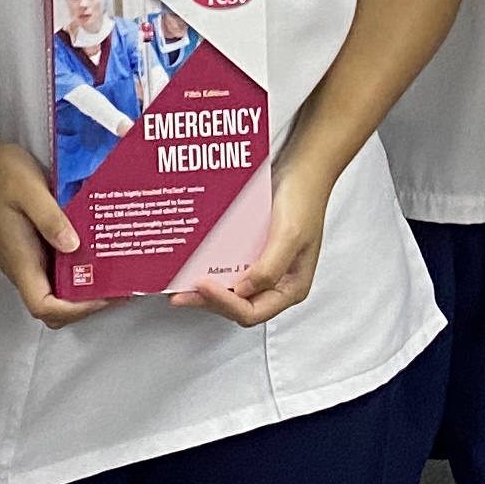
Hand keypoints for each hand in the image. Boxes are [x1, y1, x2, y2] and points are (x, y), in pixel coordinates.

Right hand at [0, 128, 106, 327]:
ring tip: (117, 271)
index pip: (43, 305)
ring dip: (85, 287)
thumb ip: (49, 217)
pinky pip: (57, 268)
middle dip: (86, 304)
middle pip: (53, 306)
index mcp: (19, 258)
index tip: (104, 295)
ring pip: (57, 289)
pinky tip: (98, 252)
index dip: (74, 310)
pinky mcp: (33, 246)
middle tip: (120, 285)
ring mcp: (27, 258)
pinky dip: (79, 268)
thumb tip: (73, 246)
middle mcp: (23, 265)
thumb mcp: (27, 187)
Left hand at [177, 161, 327, 327]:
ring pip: (230, 291)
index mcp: (291, 288)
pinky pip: (228, 270)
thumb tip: (242, 292)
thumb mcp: (289, 236)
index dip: (224, 303)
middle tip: (181, 293)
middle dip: (208, 301)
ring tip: (181, 284)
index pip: (252, 312)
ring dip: (206, 290)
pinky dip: (211, 270)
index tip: (202, 284)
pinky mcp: (252, 255)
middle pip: (237, 306)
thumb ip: (269, 269)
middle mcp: (277, 283)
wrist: (302, 171)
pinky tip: (195, 263)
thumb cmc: (303, 200)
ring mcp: (263, 270)